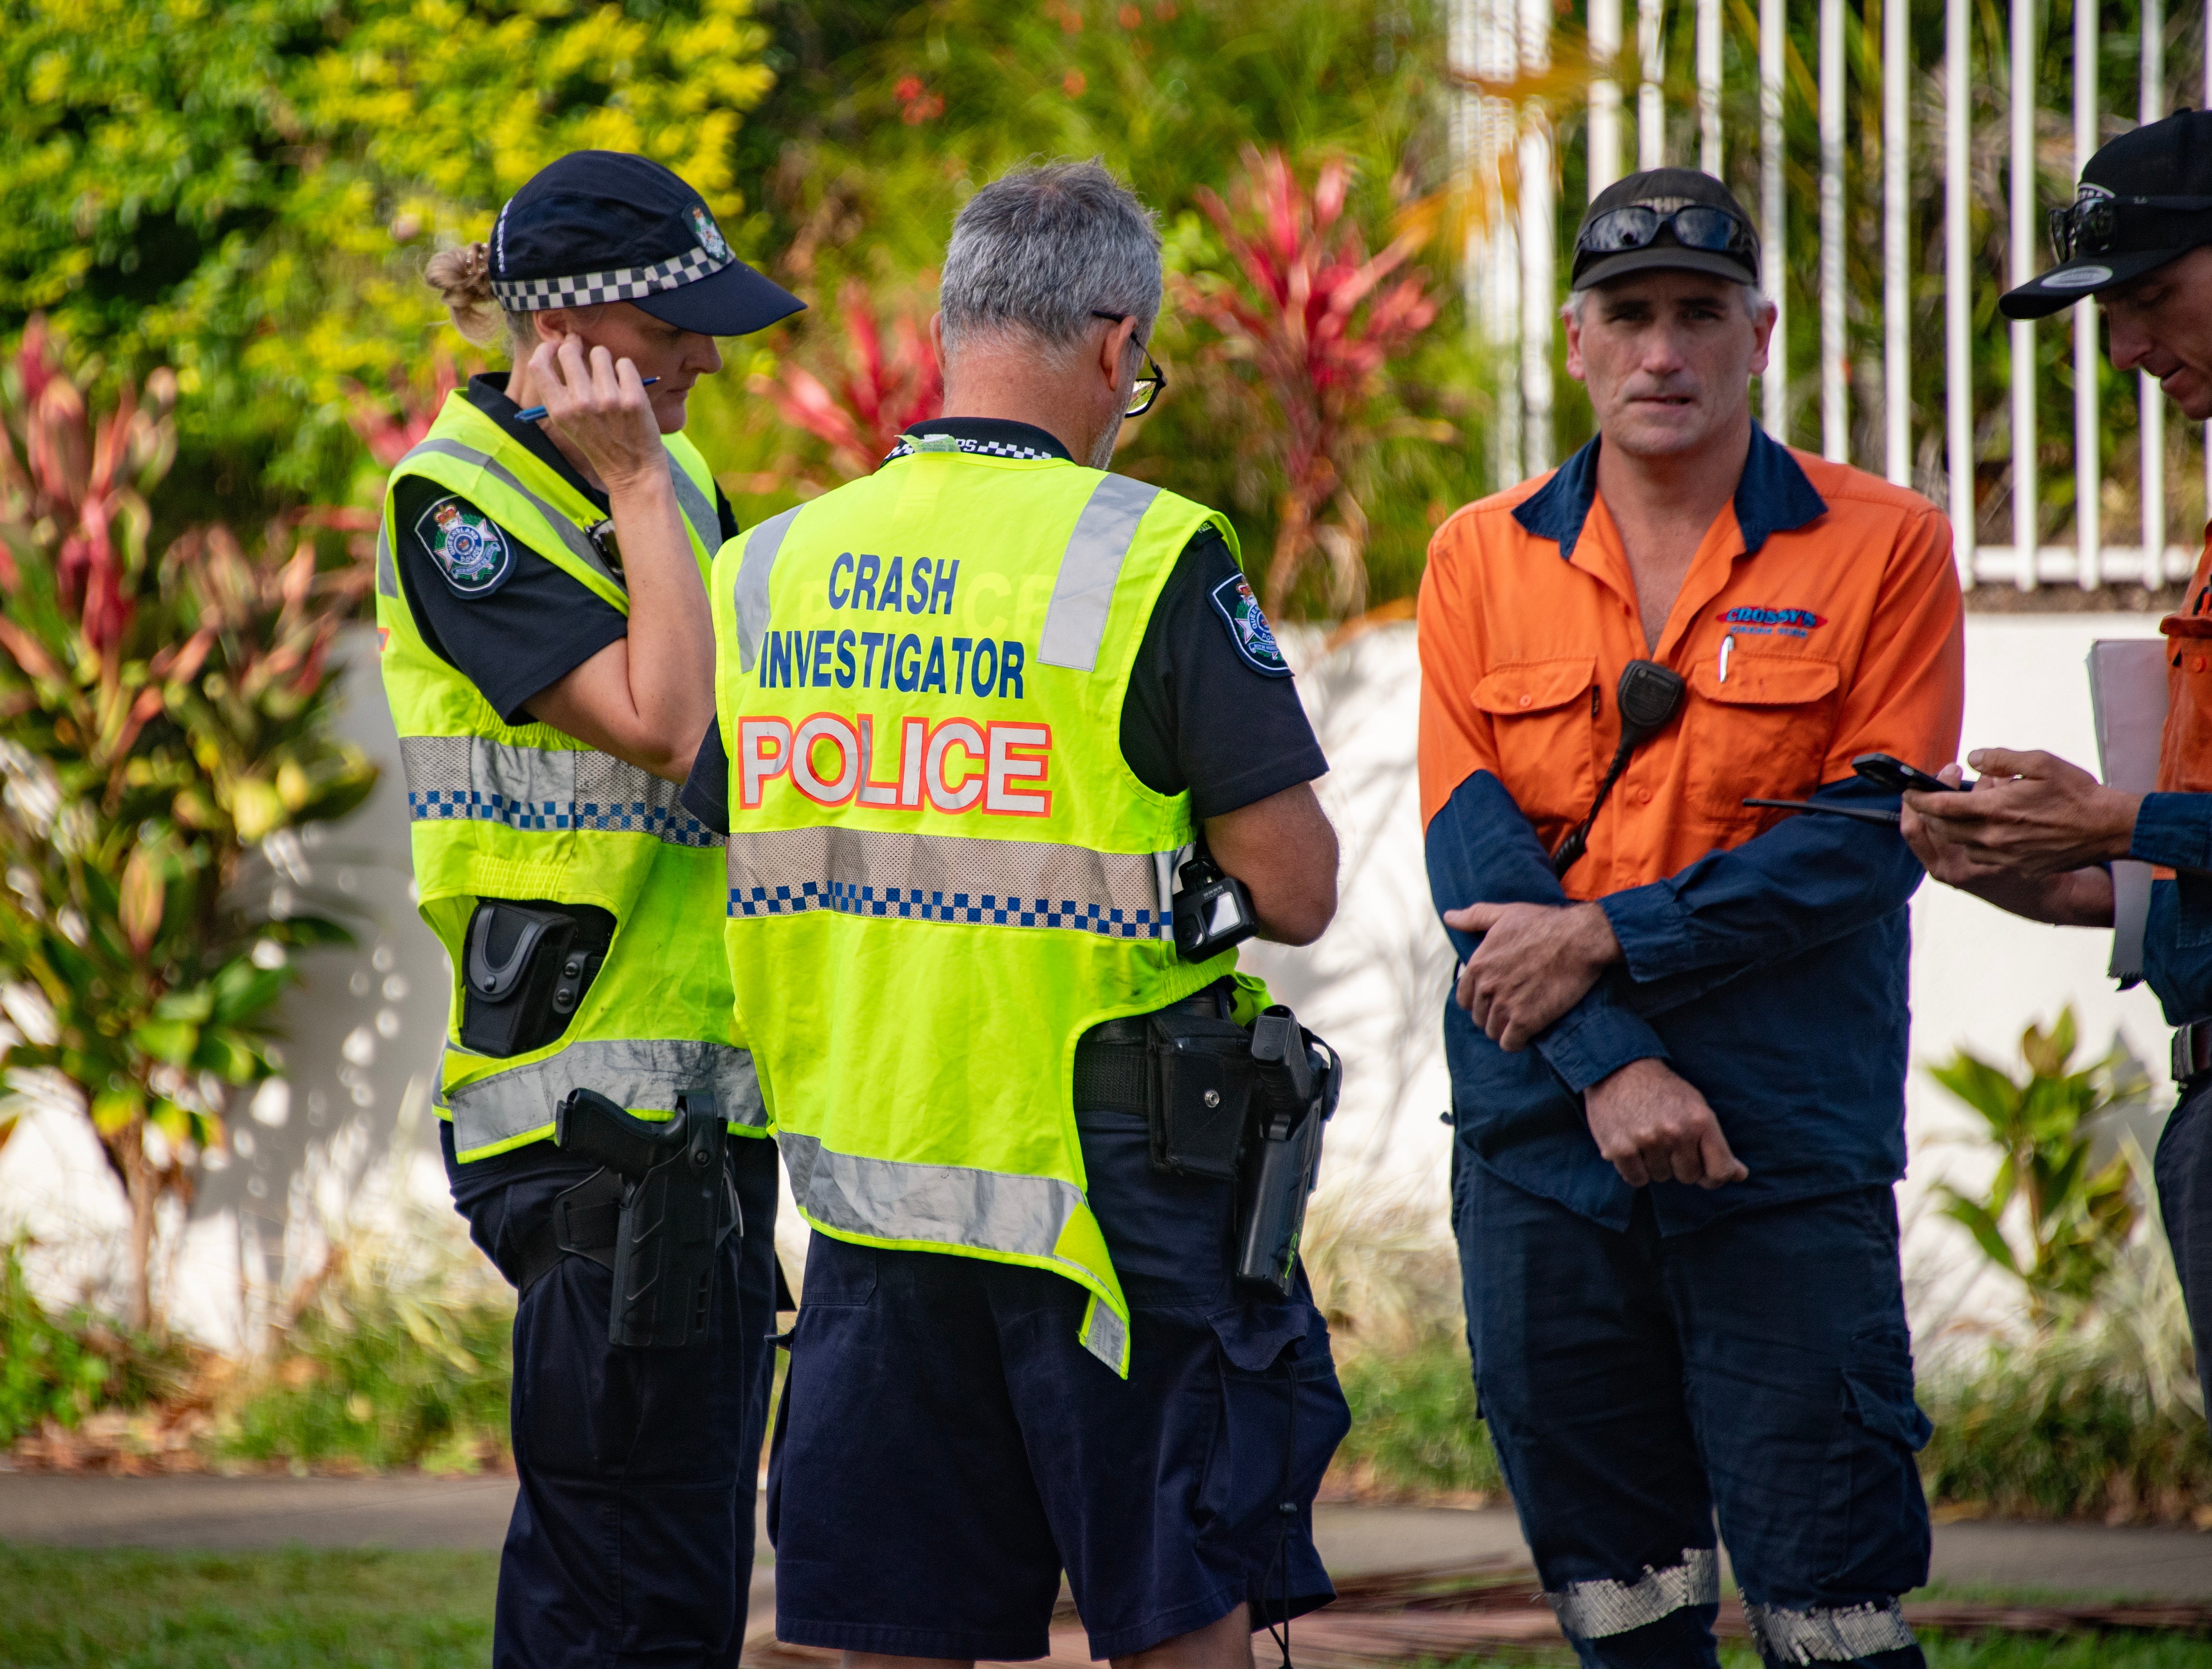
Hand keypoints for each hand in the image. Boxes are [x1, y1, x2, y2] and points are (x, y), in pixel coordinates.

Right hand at [528, 335, 666, 492]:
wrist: (633, 472)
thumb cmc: (600, 444)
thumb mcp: (569, 424)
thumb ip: (562, 392)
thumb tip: (562, 349)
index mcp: (559, 411)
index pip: (538, 365)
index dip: (546, 349)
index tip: (556, 345)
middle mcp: (581, 404)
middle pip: (569, 351)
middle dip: (576, 345)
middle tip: (583, 349)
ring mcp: (608, 400)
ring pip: (600, 353)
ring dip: (604, 358)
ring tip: (609, 376)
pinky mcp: (634, 398)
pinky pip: (625, 364)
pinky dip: (625, 370)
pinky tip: (626, 386)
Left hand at [1443, 901, 1619, 1051]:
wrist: (1579, 939)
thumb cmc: (1544, 923)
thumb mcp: (1504, 914)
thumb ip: (1473, 917)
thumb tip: (1449, 917)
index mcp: (1477, 965)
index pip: (1464, 999)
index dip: (1479, 1000)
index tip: (1497, 997)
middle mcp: (1486, 987)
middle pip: (1479, 1017)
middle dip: (1493, 1015)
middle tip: (1514, 1007)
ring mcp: (1504, 1005)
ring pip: (1493, 1031)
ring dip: (1506, 1029)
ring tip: (1522, 1019)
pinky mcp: (1525, 1021)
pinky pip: (1510, 1043)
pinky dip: (1517, 1041)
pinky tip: (1528, 1031)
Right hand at [1584, 1058, 1747, 1188]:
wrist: (1619, 1069)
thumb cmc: (1664, 1091)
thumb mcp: (1697, 1109)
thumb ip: (1717, 1144)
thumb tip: (1740, 1176)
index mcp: (1700, 1121)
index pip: (1719, 1171)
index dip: (1713, 1177)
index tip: (1704, 1170)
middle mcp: (1676, 1132)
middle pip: (1688, 1177)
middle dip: (1679, 1165)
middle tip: (1667, 1142)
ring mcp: (1647, 1141)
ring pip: (1661, 1178)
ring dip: (1655, 1165)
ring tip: (1647, 1139)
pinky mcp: (1620, 1148)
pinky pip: (1636, 1179)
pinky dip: (1634, 1170)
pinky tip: (1632, 1148)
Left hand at [1901, 749, 2139, 880]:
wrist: (2108, 828)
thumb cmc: (2077, 793)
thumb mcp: (2040, 763)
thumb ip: (2000, 759)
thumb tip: (1973, 757)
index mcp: (1993, 811)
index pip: (1939, 807)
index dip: (1917, 798)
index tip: (1907, 790)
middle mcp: (1992, 838)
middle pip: (1942, 828)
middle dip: (1931, 811)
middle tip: (1935, 794)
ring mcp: (2003, 857)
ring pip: (1961, 844)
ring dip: (1955, 827)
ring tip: (1970, 807)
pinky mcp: (2016, 867)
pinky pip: (1984, 856)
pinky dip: (1977, 841)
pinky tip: (1991, 826)